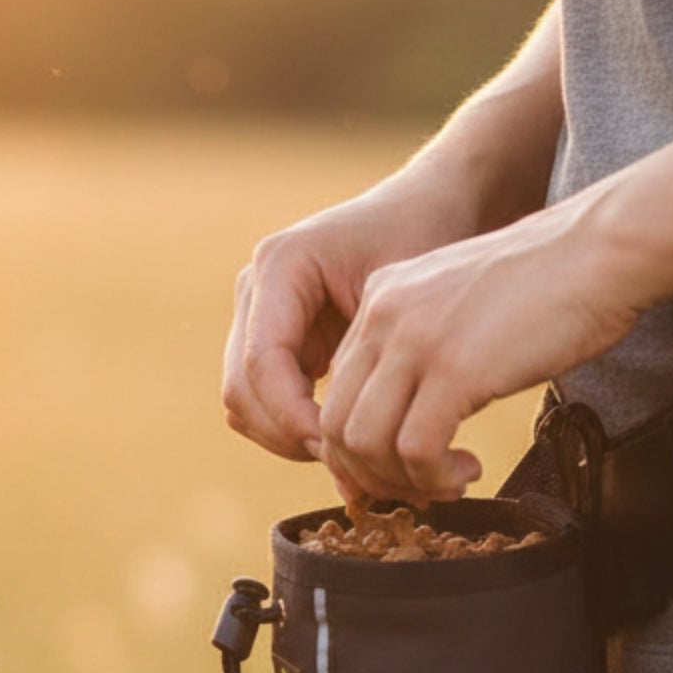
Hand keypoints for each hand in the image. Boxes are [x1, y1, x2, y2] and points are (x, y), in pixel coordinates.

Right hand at [222, 169, 484, 481]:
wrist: (432, 208)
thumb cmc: (429, 239)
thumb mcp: (405, 299)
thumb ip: (367, 369)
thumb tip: (343, 452)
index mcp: (280, 265)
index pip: (262, 364)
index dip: (293, 418)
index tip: (338, 448)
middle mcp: (255, 289)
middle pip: (241, 392)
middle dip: (288, 437)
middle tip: (348, 464)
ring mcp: (255, 316)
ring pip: (244, 406)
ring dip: (288, 440)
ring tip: (348, 456)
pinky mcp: (270, 341)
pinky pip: (263, 404)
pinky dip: (294, 431)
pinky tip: (343, 439)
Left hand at [317, 192, 643, 504]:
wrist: (606, 248)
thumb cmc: (553, 283)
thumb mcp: (462, 307)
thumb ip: (424, 349)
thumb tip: (409, 422)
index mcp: (383, 298)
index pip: (339, 391)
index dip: (360, 446)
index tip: (399, 467)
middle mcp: (385, 315)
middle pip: (338, 424)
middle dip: (371, 473)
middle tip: (418, 487)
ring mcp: (415, 341)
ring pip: (365, 443)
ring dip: (402, 481)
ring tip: (446, 481)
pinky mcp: (453, 369)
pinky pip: (415, 451)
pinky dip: (434, 478)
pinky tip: (466, 472)